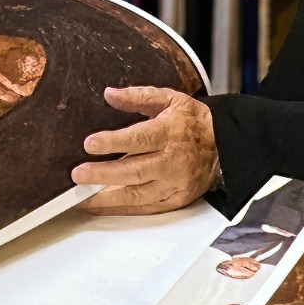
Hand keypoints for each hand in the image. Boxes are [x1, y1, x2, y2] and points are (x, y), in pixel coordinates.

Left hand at [71, 85, 218, 214]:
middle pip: (136, 171)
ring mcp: (175, 184)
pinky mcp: (176, 200)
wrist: (225, 146)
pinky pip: (146, 208)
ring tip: (82, 198)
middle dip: (104, 175)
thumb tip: (109, 94)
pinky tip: (101, 207)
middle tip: (78, 175)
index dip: (114, 142)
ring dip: (108, 198)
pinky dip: (122, 210)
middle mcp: (174, 161)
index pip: (140, 138)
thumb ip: (139, 97)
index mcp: (171, 132)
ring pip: (138, 195)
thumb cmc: (191, 122)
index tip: (90, 144)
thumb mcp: (169, 99)